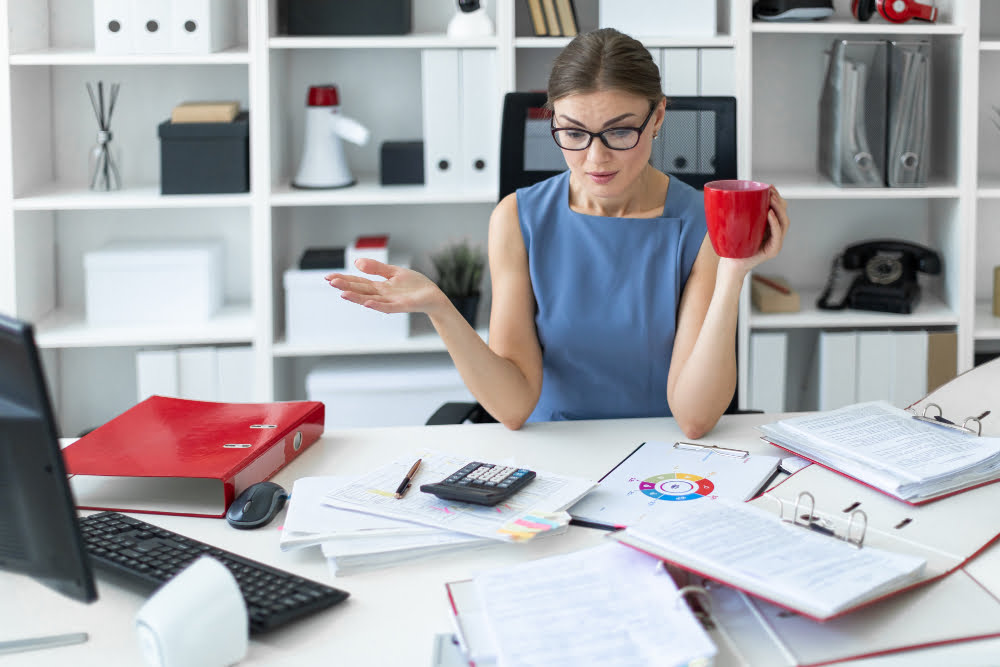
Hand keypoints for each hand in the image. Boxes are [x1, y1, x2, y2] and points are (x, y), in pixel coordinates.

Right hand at [325, 259, 448, 315]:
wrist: (433, 296)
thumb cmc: (415, 286)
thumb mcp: (394, 272)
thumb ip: (377, 268)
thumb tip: (357, 262)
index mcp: (380, 286)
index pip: (358, 282)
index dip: (344, 279)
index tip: (329, 277)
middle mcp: (382, 295)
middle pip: (361, 290)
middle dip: (346, 286)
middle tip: (330, 282)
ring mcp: (391, 301)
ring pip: (370, 299)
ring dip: (356, 297)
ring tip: (342, 293)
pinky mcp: (402, 305)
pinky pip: (387, 306)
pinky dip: (377, 305)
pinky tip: (367, 303)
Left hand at [719, 185, 790, 274]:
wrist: (730, 264)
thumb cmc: (733, 245)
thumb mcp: (739, 225)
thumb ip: (742, 213)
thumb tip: (733, 194)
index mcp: (769, 227)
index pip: (778, 209)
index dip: (777, 197)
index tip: (769, 186)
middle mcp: (775, 234)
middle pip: (784, 214)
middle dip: (779, 200)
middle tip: (770, 191)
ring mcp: (776, 242)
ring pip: (784, 222)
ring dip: (779, 208)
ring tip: (771, 199)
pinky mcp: (773, 250)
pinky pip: (777, 235)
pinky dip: (775, 223)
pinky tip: (770, 214)